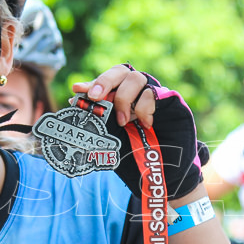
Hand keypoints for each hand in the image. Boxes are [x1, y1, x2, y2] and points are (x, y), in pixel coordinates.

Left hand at [73, 64, 207, 199]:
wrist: (165, 173)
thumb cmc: (136, 154)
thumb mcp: (112, 136)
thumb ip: (98, 118)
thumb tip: (72, 101)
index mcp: (121, 97)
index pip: (106, 81)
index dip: (91, 82)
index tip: (77, 90)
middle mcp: (136, 92)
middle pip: (120, 71)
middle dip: (104, 81)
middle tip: (94, 97)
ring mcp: (154, 94)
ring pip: (136, 78)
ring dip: (123, 98)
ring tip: (121, 121)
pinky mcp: (170, 101)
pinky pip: (153, 93)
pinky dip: (143, 107)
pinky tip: (143, 123)